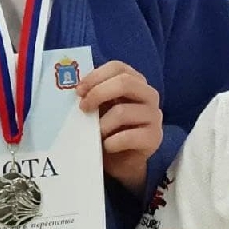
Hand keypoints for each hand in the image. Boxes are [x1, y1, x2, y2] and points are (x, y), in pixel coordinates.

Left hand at [76, 61, 162, 195]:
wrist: (123, 160)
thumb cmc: (110, 129)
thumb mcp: (101, 108)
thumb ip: (93, 95)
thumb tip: (75, 90)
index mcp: (135, 82)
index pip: (118, 67)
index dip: (96, 76)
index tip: (79, 91)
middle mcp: (149, 95)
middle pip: (125, 83)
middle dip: (98, 93)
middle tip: (83, 108)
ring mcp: (154, 116)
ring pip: (122, 111)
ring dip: (102, 124)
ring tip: (95, 134)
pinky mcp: (154, 138)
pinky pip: (128, 137)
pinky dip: (111, 143)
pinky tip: (107, 146)